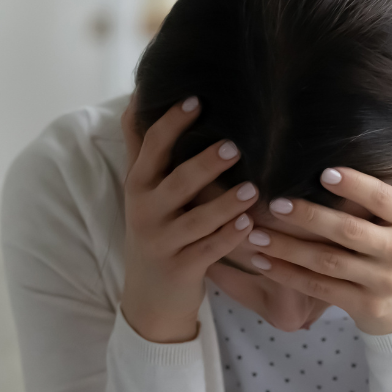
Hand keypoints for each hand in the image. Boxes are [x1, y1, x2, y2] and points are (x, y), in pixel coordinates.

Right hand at [118, 93, 258, 342]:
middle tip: (235, 146)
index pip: (151, 147)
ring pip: (196, 219)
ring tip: (253, 189)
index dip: (171, 123)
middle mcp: (145, 210)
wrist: (148, 297)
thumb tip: (139, 94)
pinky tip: (249, 226)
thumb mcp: (144, 189)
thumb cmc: (156, 229)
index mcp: (139, 184)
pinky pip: (208, 251)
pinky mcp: (181, 268)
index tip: (197, 99)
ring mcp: (162, 241)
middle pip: (176, 182)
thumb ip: (145, 147)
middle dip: (204, 164)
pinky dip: (228, 238)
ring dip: (225, 204)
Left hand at [213, 119, 391, 335]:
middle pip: (350, 232)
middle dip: (309, 218)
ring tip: (255, 232)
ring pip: (328, 262)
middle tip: (275, 202)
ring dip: (288, 248)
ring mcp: (382, 281)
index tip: (323, 172)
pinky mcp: (364, 306)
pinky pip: (319, 288)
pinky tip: (261, 262)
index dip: (356, 187)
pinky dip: (288, 276)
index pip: (384, 200)